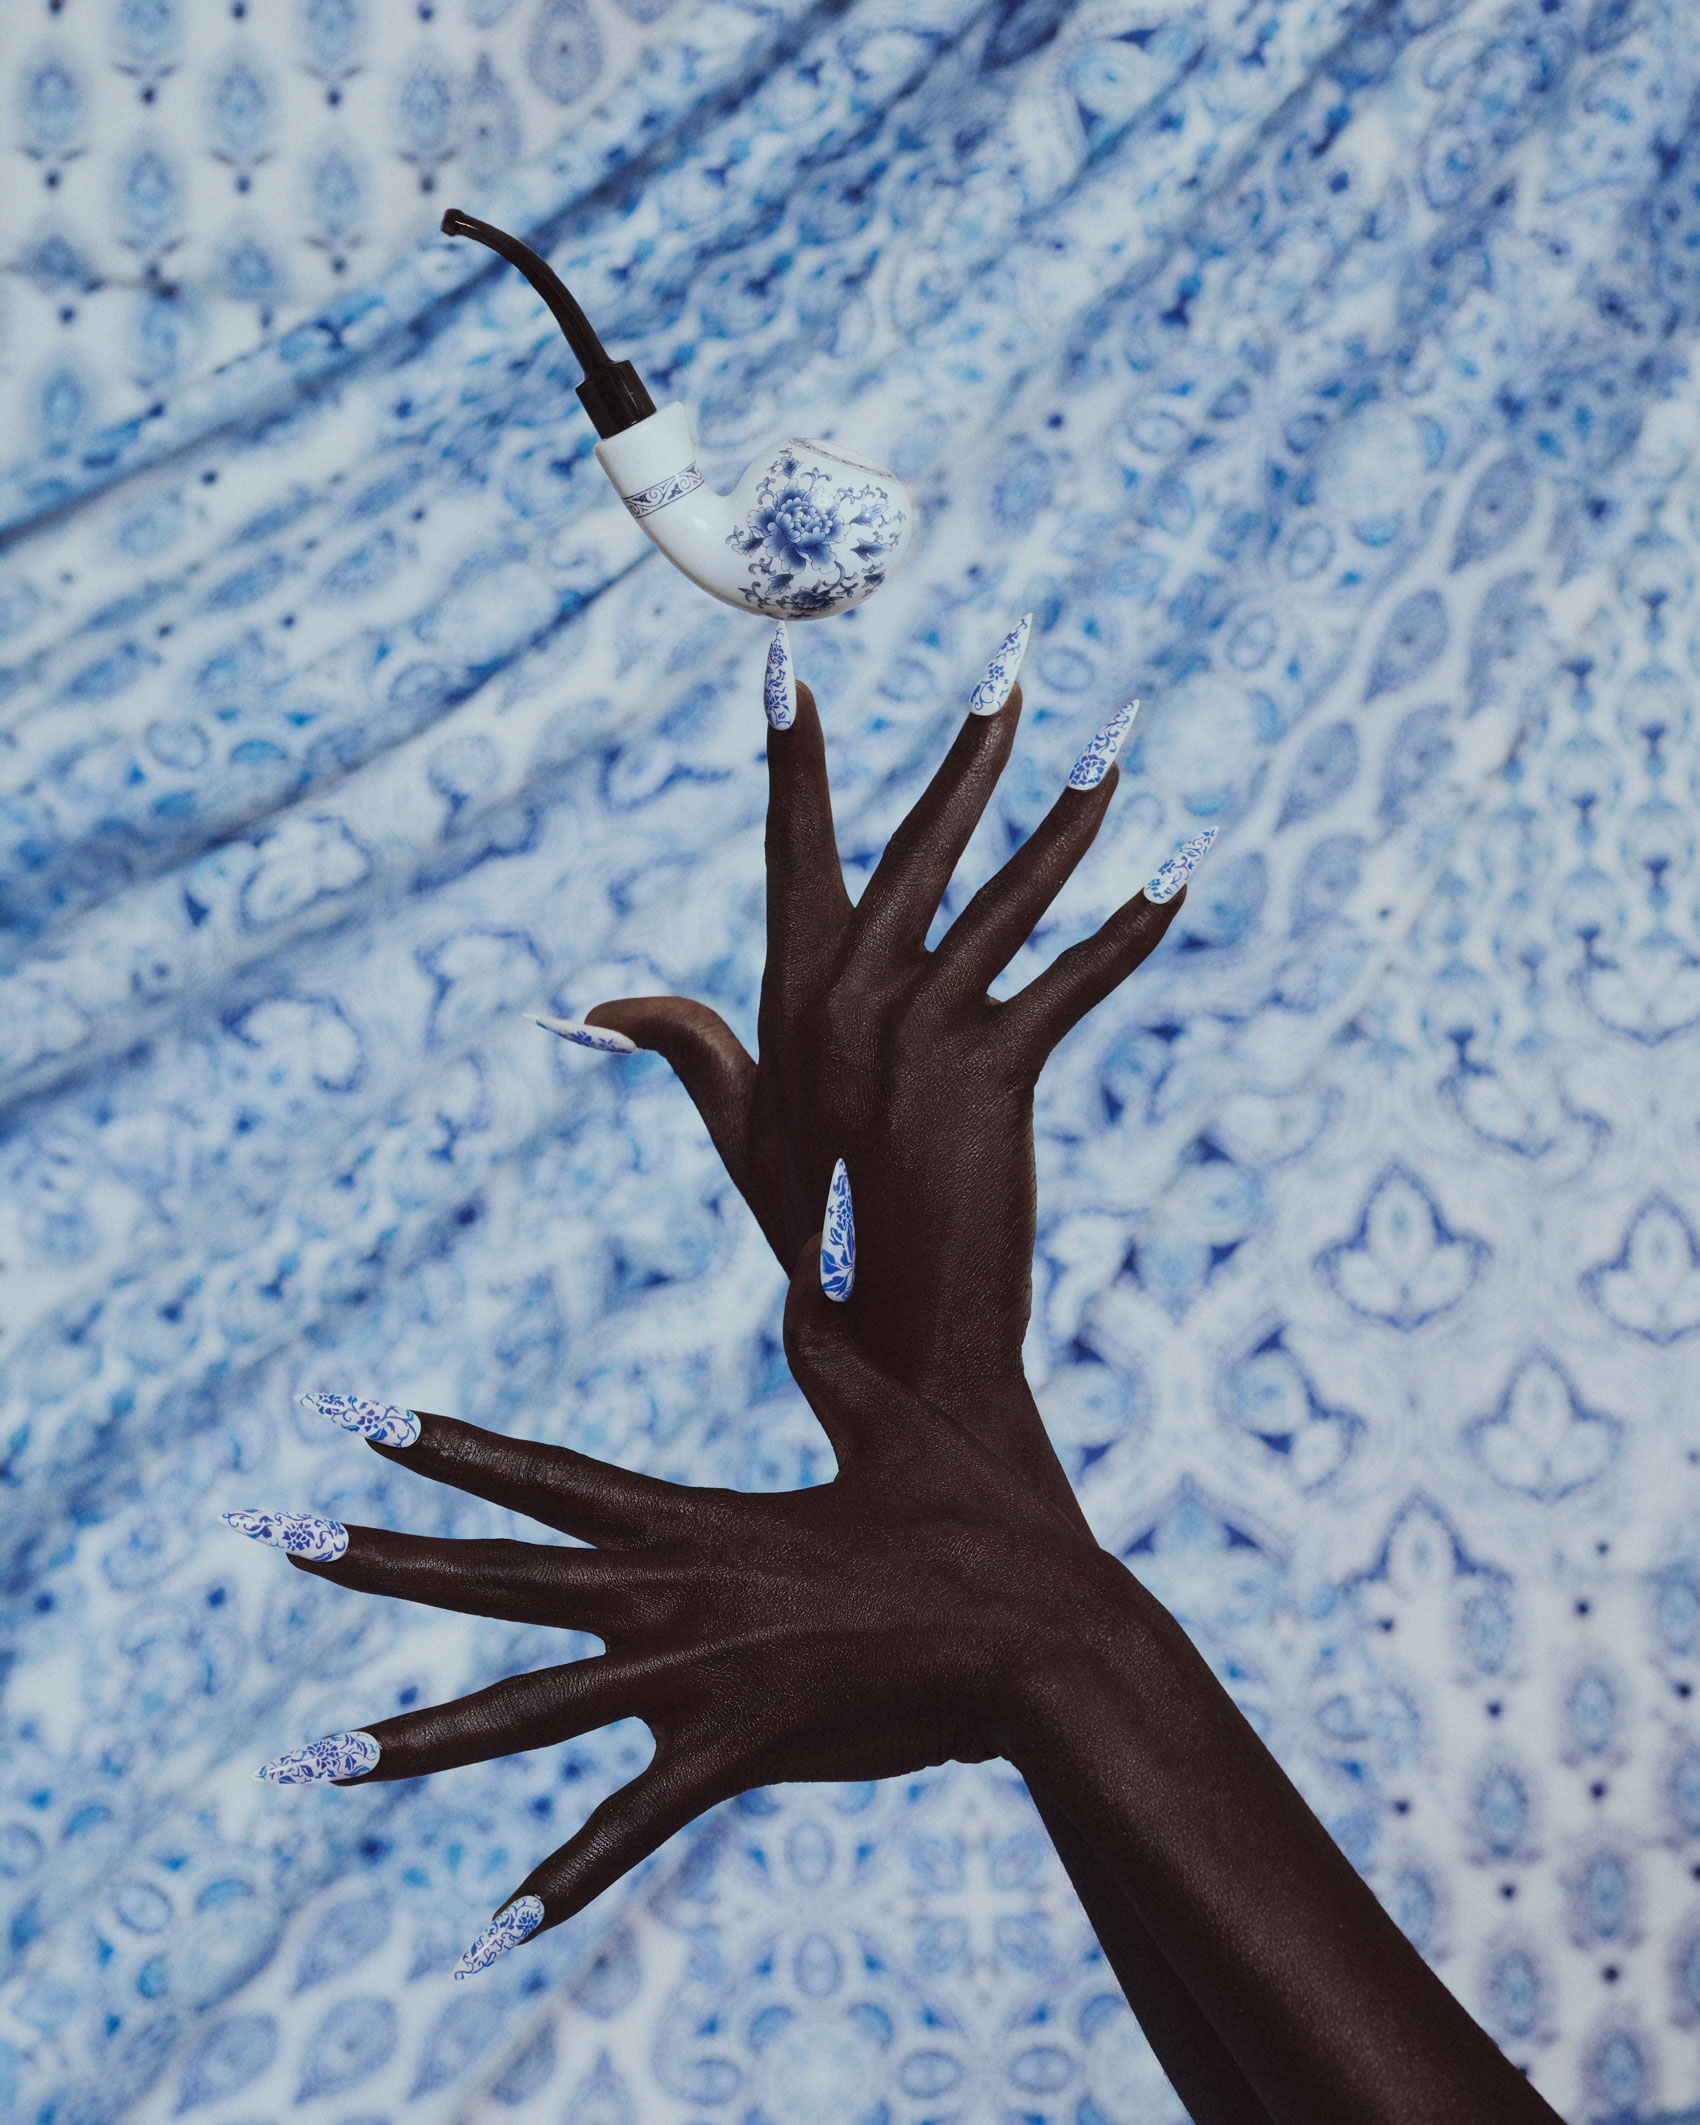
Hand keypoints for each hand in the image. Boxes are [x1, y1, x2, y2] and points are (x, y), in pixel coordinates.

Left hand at [241, 1243, 1111, 1972]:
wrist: (1046, 1641)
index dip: (447, 1446)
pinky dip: (562, 1884)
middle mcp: (674, 1595)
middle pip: (494, 1577)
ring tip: (301, 1765)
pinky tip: (488, 1931)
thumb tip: (821, 1250)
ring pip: (521, 1713)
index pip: (544, 1474)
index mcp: (698, 1521)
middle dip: (376, 1558)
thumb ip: (833, 1350)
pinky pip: (630, 1830)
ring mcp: (697, 1681)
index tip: (361, 1420)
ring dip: (404, 1742)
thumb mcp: (893, 1423)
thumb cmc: (981, 1526)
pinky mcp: (740, 1756)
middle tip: (273, 1535)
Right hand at [573, 631, 1209, 1504]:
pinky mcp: (993, 1071)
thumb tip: (596, 1010)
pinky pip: (1075, 980)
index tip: (790, 669)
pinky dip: (1130, 931)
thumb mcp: (741, 1132)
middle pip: (923, 839)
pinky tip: (1178, 874)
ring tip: (1118, 747)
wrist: (886, 1346)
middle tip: (1016, 654)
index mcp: (789, 999)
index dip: (794, 757)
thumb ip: (687, 1050)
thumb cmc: (816, 1239)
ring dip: (1075, 816)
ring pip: (1012, 893)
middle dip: (976, 743)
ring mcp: (919, 1028)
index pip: (792, 850)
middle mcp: (849, 995)